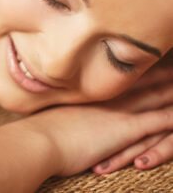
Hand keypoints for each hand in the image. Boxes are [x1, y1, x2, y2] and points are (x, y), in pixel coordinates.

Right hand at [21, 67, 172, 176]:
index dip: (139, 70)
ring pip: (155, 96)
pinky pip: (159, 120)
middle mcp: (109, 97)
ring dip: (172, 89)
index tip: (148, 61)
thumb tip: (68, 109)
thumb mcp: (58, 113)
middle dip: (162, 73)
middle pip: (142, 81)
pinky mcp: (125, 128)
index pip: (122, 78)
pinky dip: (172, 115)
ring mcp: (118, 110)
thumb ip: (68, 107)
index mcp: (93, 93)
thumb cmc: (43, 129)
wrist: (40, 140)